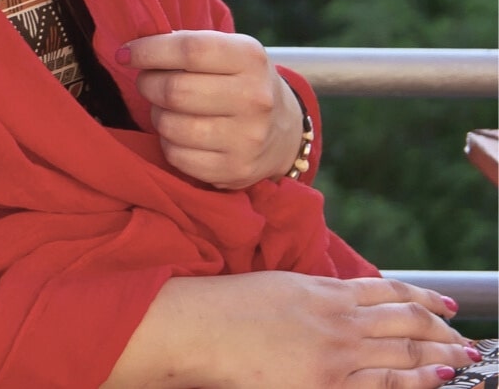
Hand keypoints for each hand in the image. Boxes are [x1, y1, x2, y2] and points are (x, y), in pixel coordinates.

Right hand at [106, 271, 480, 388]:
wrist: (199, 328)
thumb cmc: (225, 306)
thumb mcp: (276, 286)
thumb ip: (313, 295)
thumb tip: (340, 300)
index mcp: (324, 290)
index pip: (387, 291)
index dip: (420, 299)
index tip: (443, 305)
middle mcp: (338, 319)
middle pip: (405, 323)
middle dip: (441, 331)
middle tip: (465, 338)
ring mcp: (336, 352)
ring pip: (404, 353)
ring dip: (440, 355)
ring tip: (464, 359)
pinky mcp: (327, 383)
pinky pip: (383, 383)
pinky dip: (415, 381)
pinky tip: (437, 380)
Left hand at [121, 29, 303, 189]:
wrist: (285, 130)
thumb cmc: (239, 81)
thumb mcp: (227, 51)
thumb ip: (186, 45)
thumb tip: (132, 49)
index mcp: (250, 58)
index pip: (189, 50)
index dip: (148, 51)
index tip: (126, 53)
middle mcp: (254, 98)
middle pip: (174, 90)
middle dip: (147, 84)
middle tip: (148, 82)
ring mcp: (248, 138)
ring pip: (170, 125)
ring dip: (157, 115)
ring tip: (168, 109)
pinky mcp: (236, 169)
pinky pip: (176, 156)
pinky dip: (168, 143)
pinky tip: (180, 134)